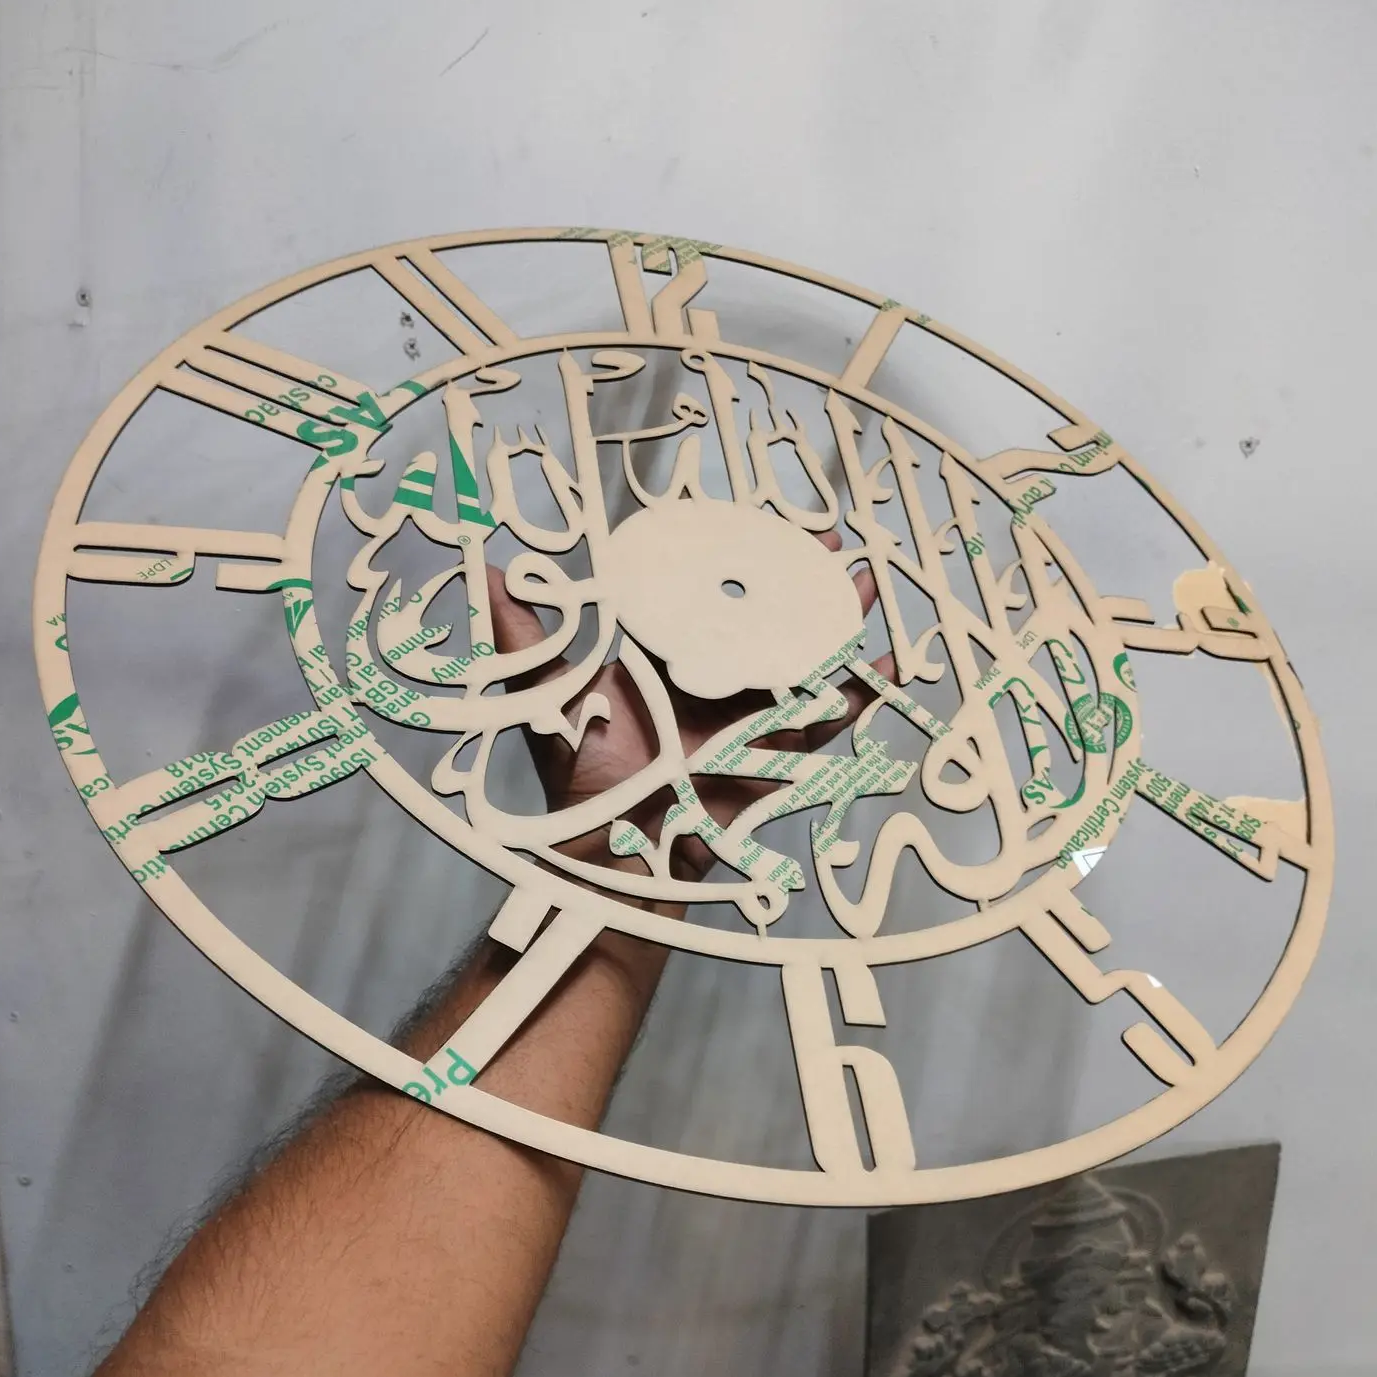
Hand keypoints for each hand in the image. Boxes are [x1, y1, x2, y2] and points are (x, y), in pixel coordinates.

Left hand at [488, 535, 884, 887]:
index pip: (711, 599)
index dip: (738, 562)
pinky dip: (857, 696)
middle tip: (830, 543)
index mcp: (671, 661)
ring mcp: (750, 718)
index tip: (762, 526)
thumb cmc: (579, 774)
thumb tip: (490, 574)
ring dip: (838, 624)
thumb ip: (529, 637)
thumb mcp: (550, 693)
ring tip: (864, 585)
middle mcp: (716, 683)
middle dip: (802, 582)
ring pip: (805, 660)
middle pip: (770, 620)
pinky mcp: (774, 756)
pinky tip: (886, 666)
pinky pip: (824, 723)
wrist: (612, 850)